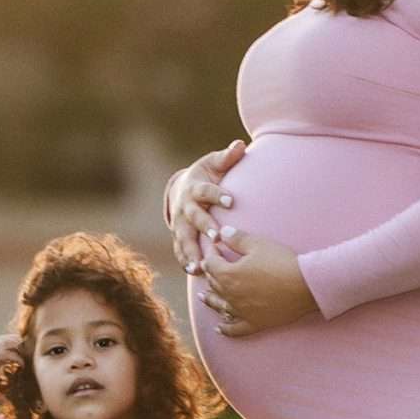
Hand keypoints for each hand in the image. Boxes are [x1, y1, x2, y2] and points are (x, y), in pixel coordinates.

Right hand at [165, 141, 246, 273]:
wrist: (183, 188)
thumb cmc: (206, 175)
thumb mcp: (215, 164)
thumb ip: (228, 157)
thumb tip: (240, 145)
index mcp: (195, 188)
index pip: (206, 191)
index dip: (217, 195)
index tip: (231, 200)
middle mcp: (185, 207)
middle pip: (194, 218)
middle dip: (204, 227)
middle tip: (216, 237)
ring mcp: (180, 224)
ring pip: (184, 239)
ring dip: (191, 252)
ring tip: (200, 266)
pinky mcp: (179, 236)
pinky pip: (180, 251)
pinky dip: (186, 262)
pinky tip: (195, 274)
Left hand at [196, 230, 317, 337]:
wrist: (305, 286)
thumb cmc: (281, 262)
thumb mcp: (258, 244)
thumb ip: (237, 239)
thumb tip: (222, 232)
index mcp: (228, 274)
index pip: (211, 263)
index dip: (211, 253)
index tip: (215, 247)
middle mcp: (230, 295)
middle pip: (214, 283)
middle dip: (211, 273)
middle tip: (211, 266)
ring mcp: (241, 311)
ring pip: (219, 306)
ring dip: (210, 300)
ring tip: (203, 297)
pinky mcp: (254, 323)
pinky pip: (235, 329)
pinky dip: (225, 329)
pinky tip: (219, 328)